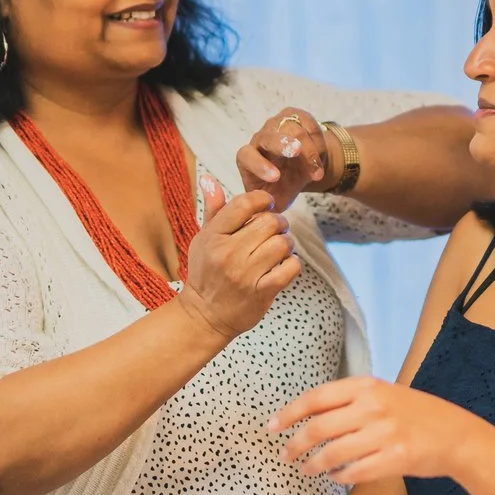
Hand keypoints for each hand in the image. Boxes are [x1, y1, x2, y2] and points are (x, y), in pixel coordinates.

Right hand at [177, 176, 300, 340]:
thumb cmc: (206, 272)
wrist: (205, 316)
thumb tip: (209, 178)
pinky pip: (290, 268)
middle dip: (279, 222)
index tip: (266, 205)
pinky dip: (292, 263)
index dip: (262, 199)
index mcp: (213, 237)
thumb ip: (213, 210)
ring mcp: (245, 275)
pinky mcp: (262, 292)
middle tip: (276, 228)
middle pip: (269, 222)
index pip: (244, 204)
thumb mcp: (203, 239)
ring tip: (280, 246)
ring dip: (287, 242)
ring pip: (283, 243)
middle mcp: (228, 254)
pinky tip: (283, 264)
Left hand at [236, 107, 343, 211]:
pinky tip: (320, 155)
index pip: (246, 156)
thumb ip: (265, 212)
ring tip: (317, 172)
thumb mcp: (274, 203)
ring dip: (308, 150)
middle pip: (268, 136)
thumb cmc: (283, 189)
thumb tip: (262, 223)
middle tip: (296, 151)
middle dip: (282, 142)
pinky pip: (307, 122)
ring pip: (292, 129)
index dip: (259, 165)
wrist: (304, 169)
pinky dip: (317, 139)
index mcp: (249, 160)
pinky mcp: (296, 116)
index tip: (275, 178)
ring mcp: (278, 125)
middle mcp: (261, 140)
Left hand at [273, 377, 489, 484]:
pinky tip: (336, 477)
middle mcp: (374, 407)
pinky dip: (340, 477)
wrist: (456, 434)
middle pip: (319, 428)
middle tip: (285, 456)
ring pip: (333, 454)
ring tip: (307, 470)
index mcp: (368, 386)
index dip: (289, 413)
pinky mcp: (395, 459)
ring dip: (314, 465)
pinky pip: (355, 473)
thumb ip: (351, 401)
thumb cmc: (416, 414)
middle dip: (296, 445)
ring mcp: (385, 433)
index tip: (272, 427)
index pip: (317, 398)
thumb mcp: (384, 394)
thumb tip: (310, 414)